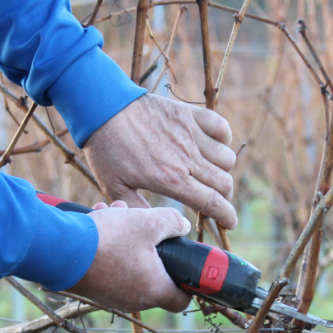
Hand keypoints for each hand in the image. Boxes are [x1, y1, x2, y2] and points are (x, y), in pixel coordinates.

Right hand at [69, 201, 191, 312]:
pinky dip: (110, 248)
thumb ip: (172, 222)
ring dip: (129, 242)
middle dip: (153, 248)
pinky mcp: (93, 288)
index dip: (188, 283)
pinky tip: (101, 222)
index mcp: (154, 290)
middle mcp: (134, 300)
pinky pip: (110, 268)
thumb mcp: (148, 221)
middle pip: (154, 276)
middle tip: (147, 226)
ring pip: (130, 267)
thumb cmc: (108, 240)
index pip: (182, 300)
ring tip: (118, 214)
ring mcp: (111, 296)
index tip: (186, 265)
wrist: (60, 250)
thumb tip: (182, 226)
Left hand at [83, 94, 237, 229]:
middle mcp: (186, 159)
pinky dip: (223, 139)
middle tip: (216, 201)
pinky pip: (221, 127)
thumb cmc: (107, 150)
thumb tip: (157, 224)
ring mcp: (190, 134)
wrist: (103, 108)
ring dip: (223, 171)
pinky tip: (212, 145)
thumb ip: (138, 208)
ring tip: (211, 174)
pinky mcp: (189, 115)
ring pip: (226, 159)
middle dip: (224, 198)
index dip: (227, 217)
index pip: (212, 203)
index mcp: (171, 180)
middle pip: (224, 183)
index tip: (230, 223)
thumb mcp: (116, 188)